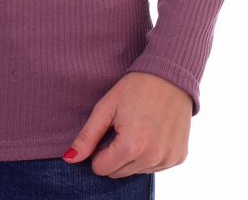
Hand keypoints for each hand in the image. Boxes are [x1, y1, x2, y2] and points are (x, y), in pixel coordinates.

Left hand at [63, 71, 191, 176]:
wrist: (171, 75)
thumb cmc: (136, 87)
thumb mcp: (106, 107)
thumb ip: (87, 136)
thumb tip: (68, 159)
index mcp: (131, 146)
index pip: (101, 169)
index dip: (98, 151)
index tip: (107, 131)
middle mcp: (152, 158)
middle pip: (118, 173)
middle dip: (114, 155)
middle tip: (122, 127)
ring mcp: (168, 159)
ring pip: (136, 171)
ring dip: (132, 156)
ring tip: (138, 127)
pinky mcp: (179, 157)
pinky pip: (155, 167)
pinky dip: (149, 154)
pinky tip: (152, 132)